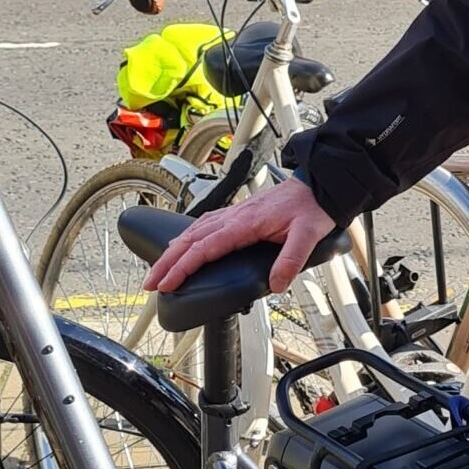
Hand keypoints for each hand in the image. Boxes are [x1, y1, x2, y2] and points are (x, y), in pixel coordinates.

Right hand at [144, 177, 335, 296]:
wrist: (319, 185)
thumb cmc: (312, 207)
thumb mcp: (308, 235)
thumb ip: (291, 260)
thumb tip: (276, 284)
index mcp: (245, 223)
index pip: (205, 248)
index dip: (182, 267)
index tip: (167, 283)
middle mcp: (234, 216)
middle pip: (190, 241)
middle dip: (167, 263)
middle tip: (150, 284)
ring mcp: (234, 213)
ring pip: (194, 231)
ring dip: (173, 251)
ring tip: (159, 270)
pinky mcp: (238, 213)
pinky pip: (204, 224)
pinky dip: (188, 237)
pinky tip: (183, 244)